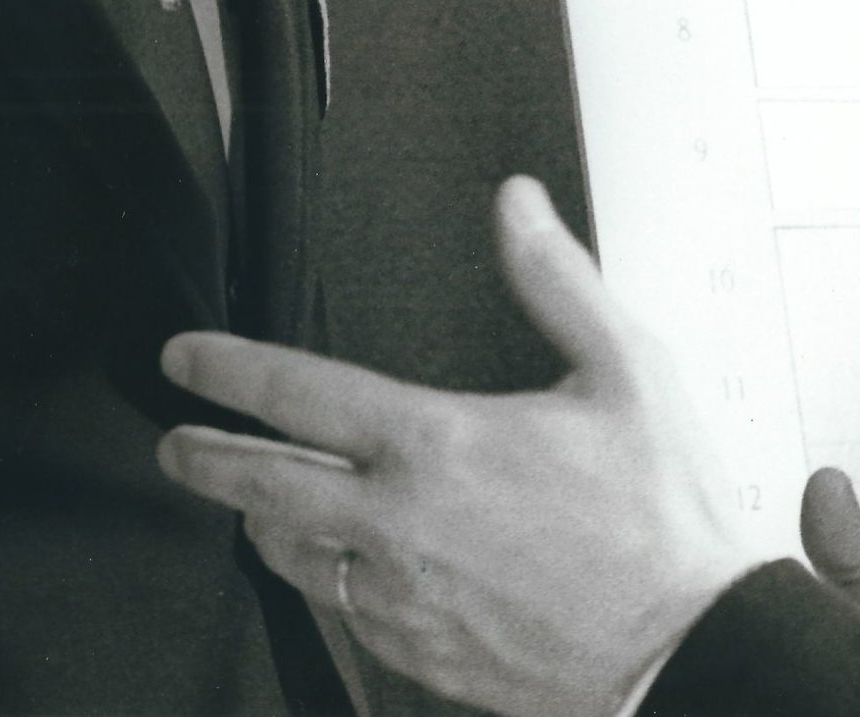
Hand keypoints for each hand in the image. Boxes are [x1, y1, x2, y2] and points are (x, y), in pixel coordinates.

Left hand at [157, 176, 757, 716]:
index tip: (185, 358)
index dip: (226, 370)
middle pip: (260, 485)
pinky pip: (340, 613)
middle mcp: (400, 525)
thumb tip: (517, 206)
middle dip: (203, 458)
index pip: (298, 395)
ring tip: (255, 498)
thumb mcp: (626, 370)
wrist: (685, 647)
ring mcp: (401, 600)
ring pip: (291, 556)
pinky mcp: (417, 655)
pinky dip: (323, 579)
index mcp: (437, 445)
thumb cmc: (662, 514)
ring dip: (263, 519)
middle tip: (174, 441)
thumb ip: (556, 279)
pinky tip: (335, 565)